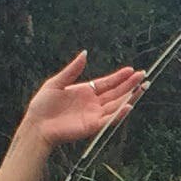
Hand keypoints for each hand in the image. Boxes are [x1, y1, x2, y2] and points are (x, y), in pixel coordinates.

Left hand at [27, 52, 143, 147]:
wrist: (37, 125)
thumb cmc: (43, 105)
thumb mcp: (56, 83)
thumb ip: (72, 70)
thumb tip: (85, 53)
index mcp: (86, 92)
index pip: (107, 83)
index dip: (120, 77)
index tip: (132, 70)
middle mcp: (93, 103)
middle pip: (116, 93)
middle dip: (130, 85)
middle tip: (143, 76)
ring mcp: (94, 115)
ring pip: (116, 105)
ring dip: (129, 97)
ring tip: (141, 88)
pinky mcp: (92, 126)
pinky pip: (109, 119)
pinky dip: (119, 114)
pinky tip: (128, 105)